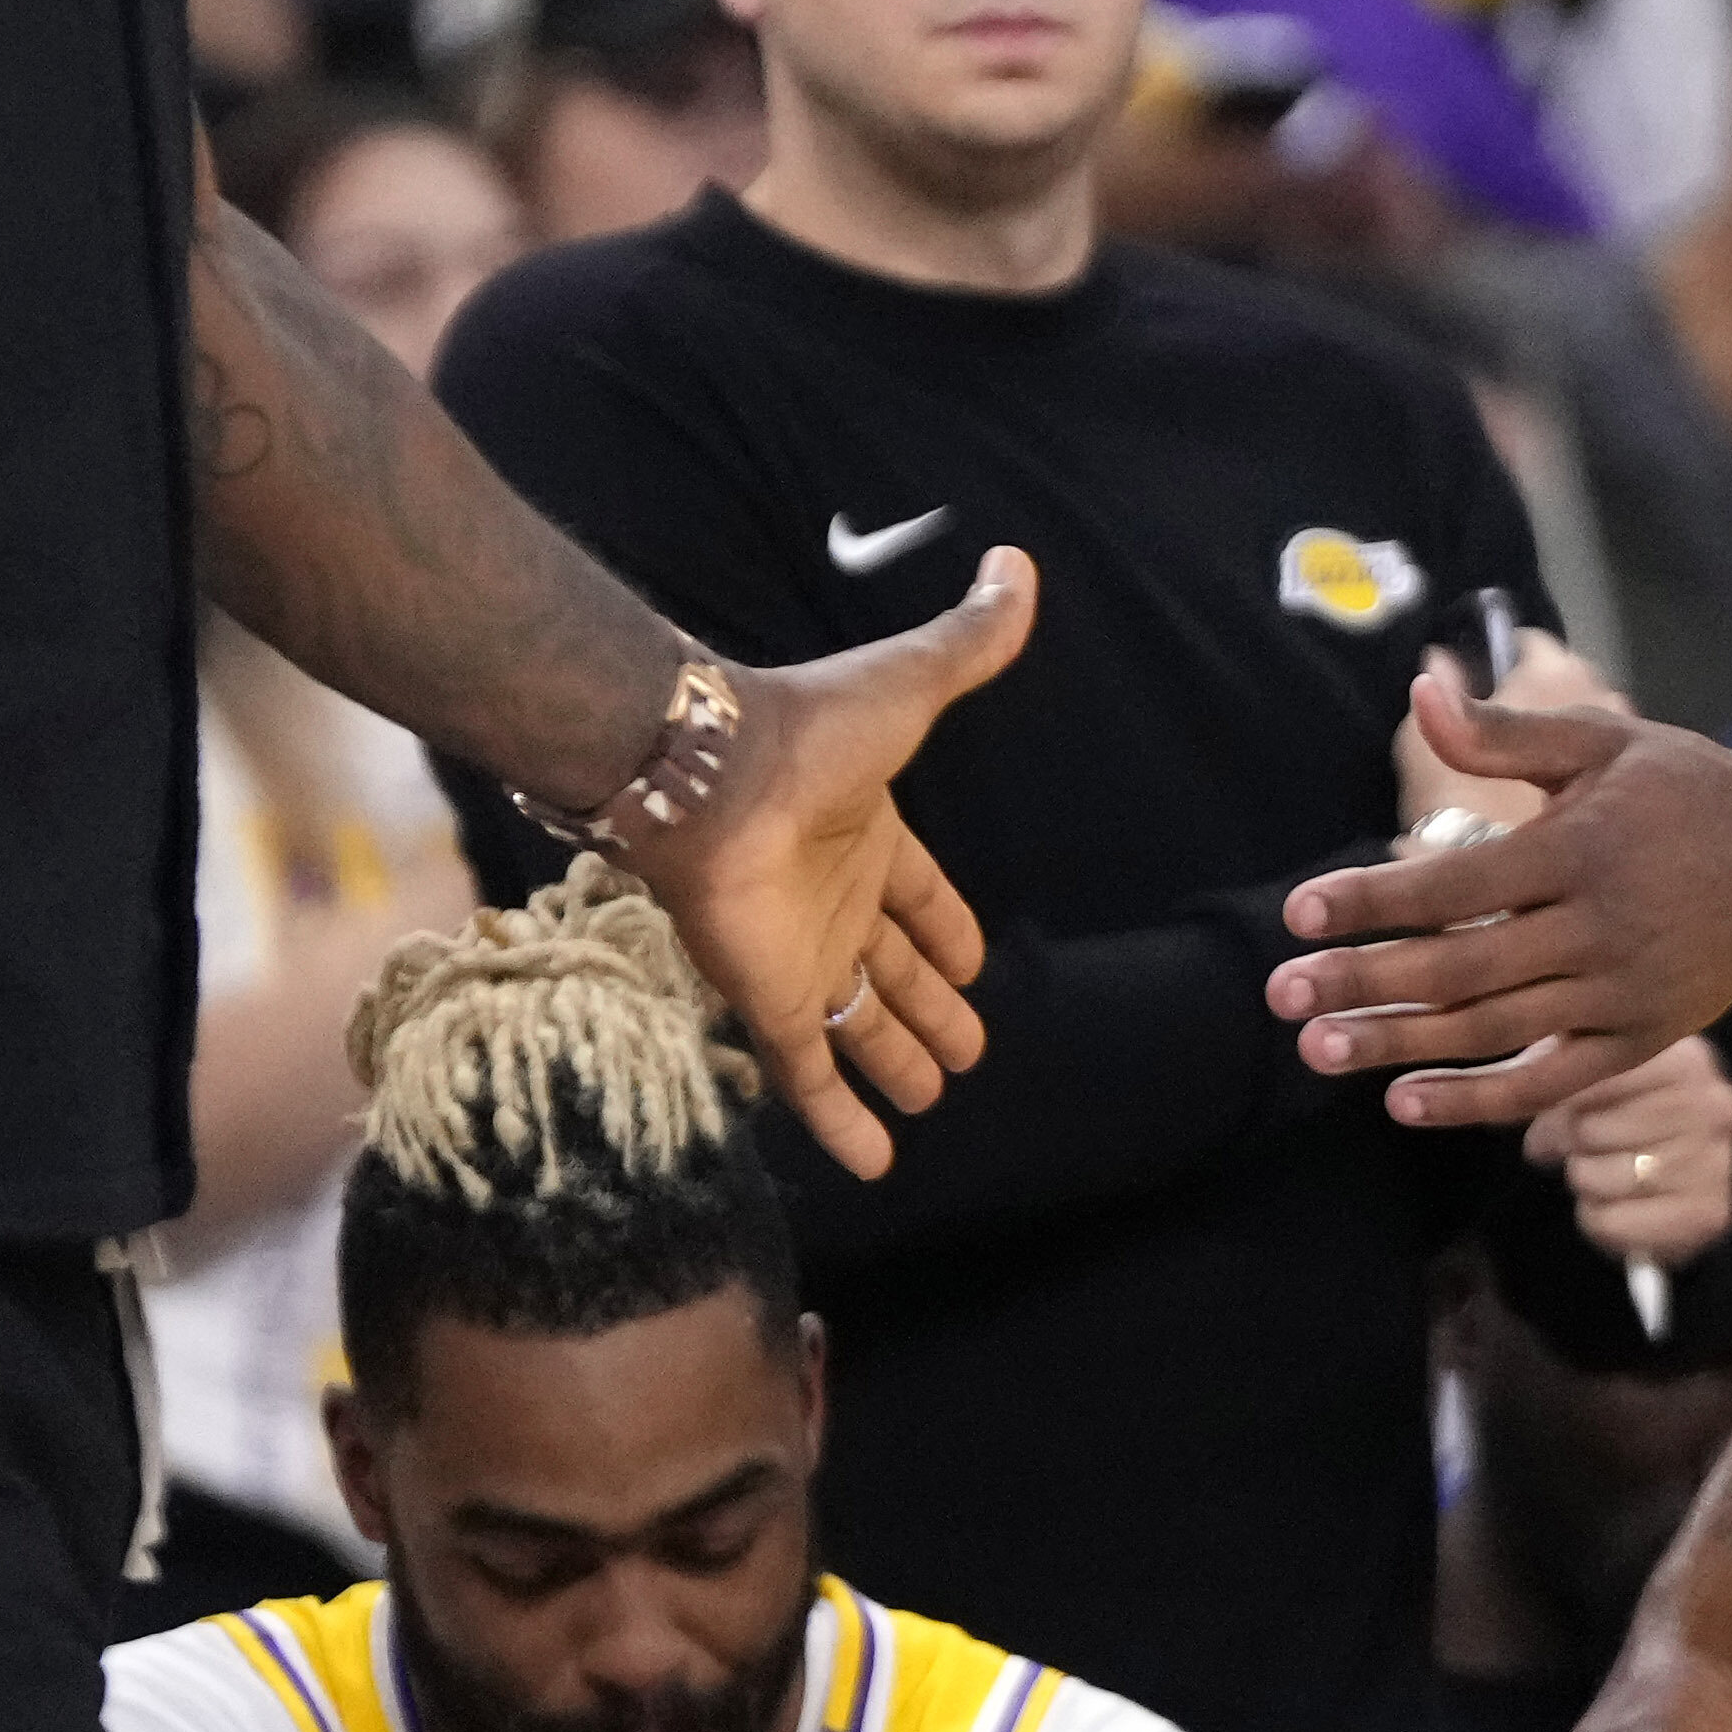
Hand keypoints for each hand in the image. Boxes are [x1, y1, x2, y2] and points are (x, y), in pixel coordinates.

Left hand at [620, 555, 1034, 1175]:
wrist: (710, 773)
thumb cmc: (810, 729)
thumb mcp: (910, 683)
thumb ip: (969, 639)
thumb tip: (1021, 565)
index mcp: (870, 836)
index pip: (921, 897)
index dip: (949, 932)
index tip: (976, 966)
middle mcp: (836, 902)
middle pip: (895, 972)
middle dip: (932, 1013)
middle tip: (969, 1060)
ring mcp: (801, 956)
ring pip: (859, 1027)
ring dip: (895, 1066)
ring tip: (934, 1104)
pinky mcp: (771, 1000)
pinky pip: (810, 1075)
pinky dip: (841, 1123)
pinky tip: (876, 1165)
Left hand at [1273, 668, 1731, 1127]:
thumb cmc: (1681, 790)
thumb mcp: (1600, 743)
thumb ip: (1504, 732)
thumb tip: (1420, 689)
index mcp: (1578, 847)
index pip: (1453, 882)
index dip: (1372, 900)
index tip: (1299, 912)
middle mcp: (1596, 927)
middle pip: (1459, 966)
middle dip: (1362, 981)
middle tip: (1283, 994)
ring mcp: (1620, 991)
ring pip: (1492, 1030)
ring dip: (1399, 1044)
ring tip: (1318, 1049)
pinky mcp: (1640, 1039)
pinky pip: (1549, 1079)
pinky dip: (1478, 1100)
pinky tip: (1405, 1102)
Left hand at [1530, 1034, 1731, 1265]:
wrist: (1695, 1179)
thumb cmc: (1640, 1121)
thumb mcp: (1610, 1081)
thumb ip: (1568, 1075)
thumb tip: (1516, 1092)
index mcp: (1687, 1058)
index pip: (1595, 1076)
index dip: (1560, 1102)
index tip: (1553, 1117)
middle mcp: (1712, 1106)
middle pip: (1591, 1128)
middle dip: (1567, 1144)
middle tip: (1573, 1151)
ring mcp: (1716, 1163)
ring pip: (1598, 1176)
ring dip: (1583, 1181)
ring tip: (1596, 1176)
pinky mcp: (1708, 1215)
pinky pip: (1612, 1221)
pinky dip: (1595, 1221)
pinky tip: (1608, 1209)